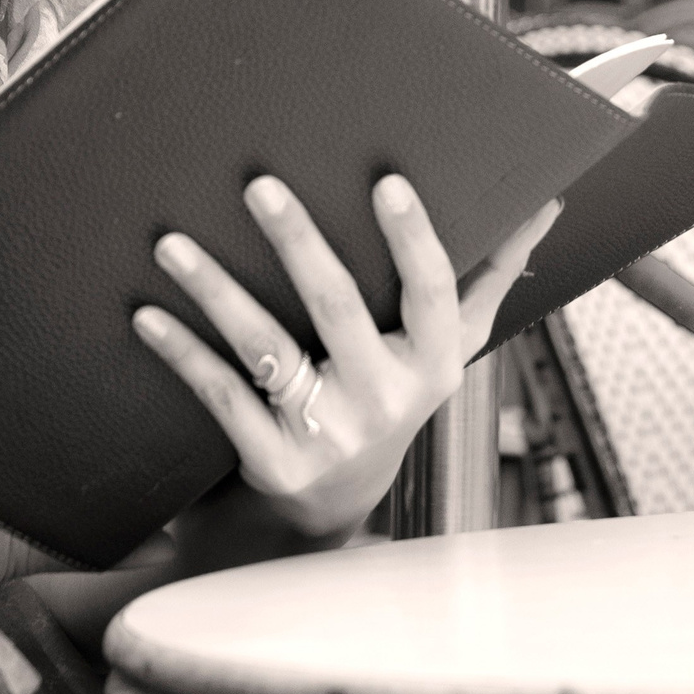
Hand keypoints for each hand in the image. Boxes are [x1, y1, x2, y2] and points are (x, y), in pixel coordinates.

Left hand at [133, 177, 559, 544]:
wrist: (329, 512)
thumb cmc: (386, 398)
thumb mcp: (443, 351)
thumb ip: (489, 278)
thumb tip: (545, 204)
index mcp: (432, 364)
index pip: (433, 293)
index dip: (413, 239)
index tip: (386, 181)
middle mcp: (386, 401)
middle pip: (338, 308)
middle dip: (296, 241)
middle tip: (259, 184)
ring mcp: (329, 436)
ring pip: (268, 349)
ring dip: (215, 291)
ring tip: (171, 244)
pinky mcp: (275, 464)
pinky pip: (222, 396)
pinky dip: (182, 353)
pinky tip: (147, 315)